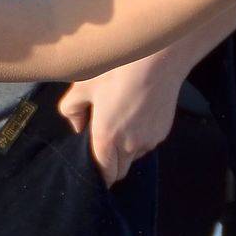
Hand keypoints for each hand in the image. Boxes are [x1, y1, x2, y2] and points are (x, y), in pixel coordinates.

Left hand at [59, 55, 182, 185]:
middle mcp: (130, 145)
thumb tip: (77, 127)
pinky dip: (139, 137)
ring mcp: (150, 140)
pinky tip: (135, 113)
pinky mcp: (163, 132)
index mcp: (106, 137)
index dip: (97, 174)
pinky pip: (146, 143)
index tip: (92, 165)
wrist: (157, 61)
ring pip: (133, 156)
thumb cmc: (116, 71)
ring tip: (119, 119)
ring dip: (124, 149)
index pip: (104, 174)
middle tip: (101, 139)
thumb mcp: (83, 86)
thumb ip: (72, 110)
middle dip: (110, 162)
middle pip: (119, 170)